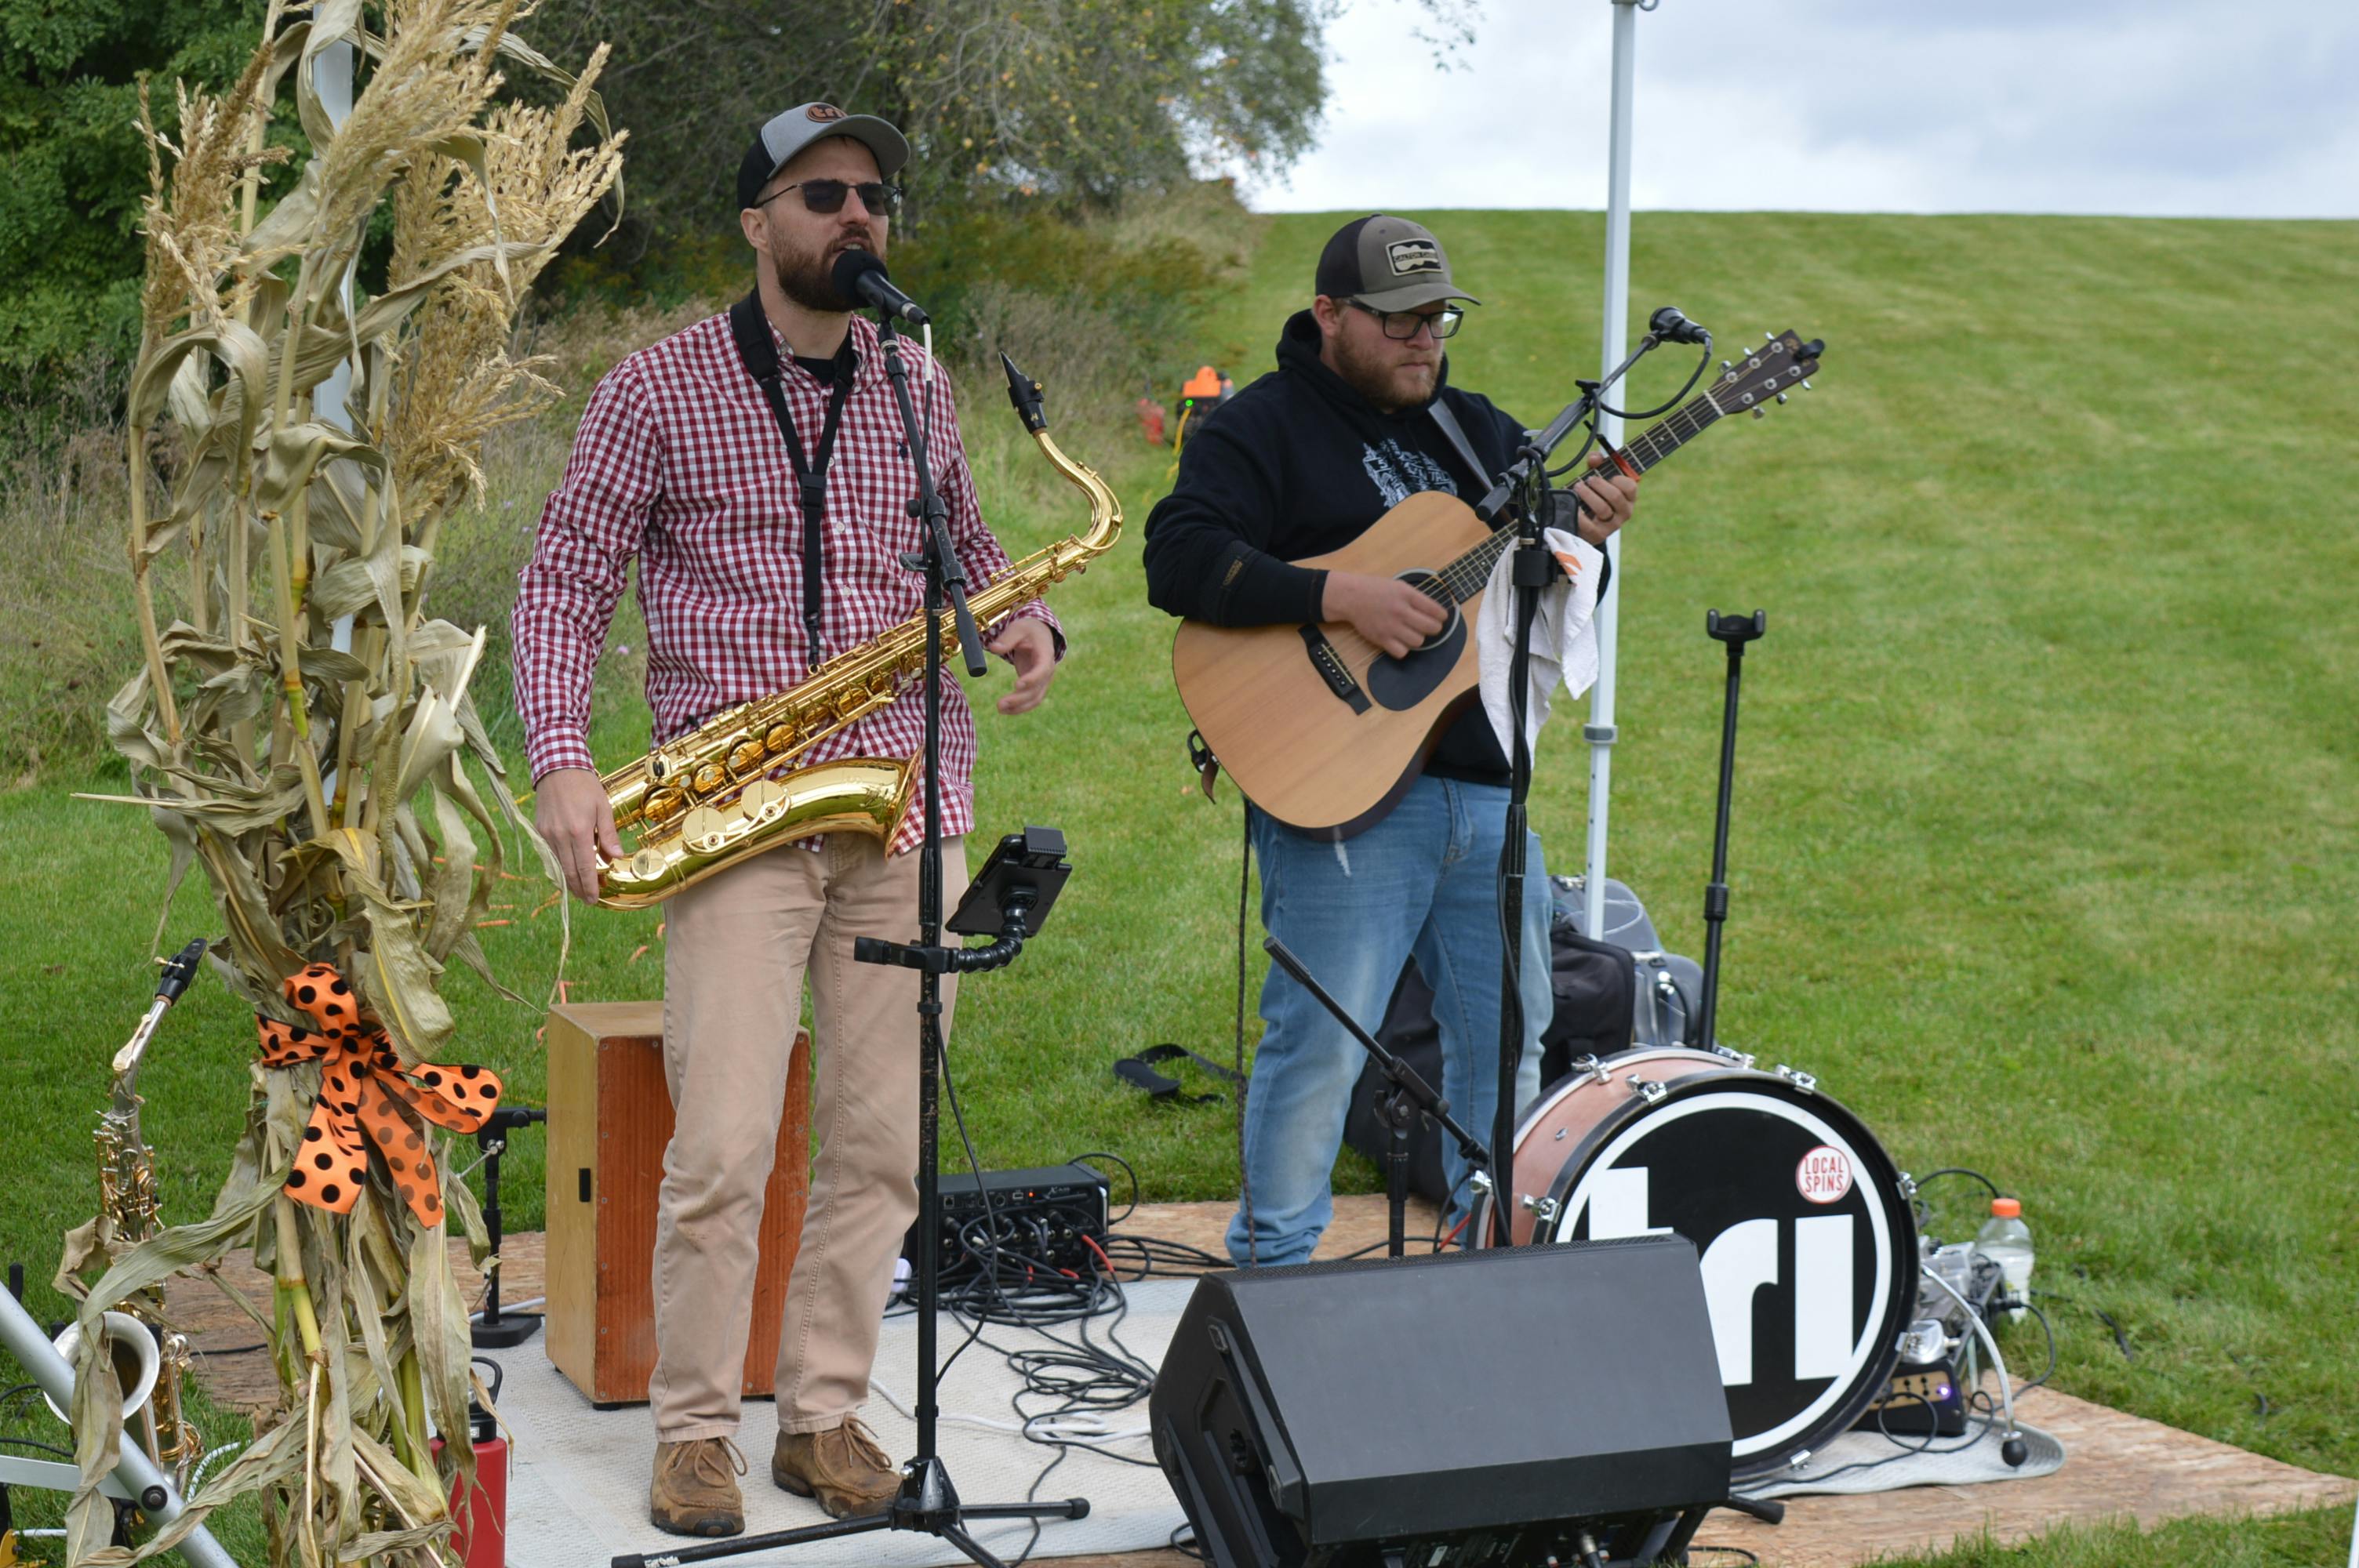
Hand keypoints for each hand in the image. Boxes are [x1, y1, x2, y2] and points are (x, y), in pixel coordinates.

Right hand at [534, 767, 621, 904]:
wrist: (557, 767)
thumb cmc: (585, 785)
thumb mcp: (603, 807)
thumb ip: (609, 834)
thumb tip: (616, 856)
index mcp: (579, 831)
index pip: (585, 867)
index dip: (589, 886)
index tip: (594, 899)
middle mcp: (560, 836)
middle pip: (569, 871)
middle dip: (579, 889)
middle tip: (588, 899)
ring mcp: (547, 834)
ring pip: (557, 865)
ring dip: (568, 880)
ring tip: (579, 889)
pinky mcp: (539, 830)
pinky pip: (549, 854)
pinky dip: (558, 865)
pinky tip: (567, 870)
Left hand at [986, 616, 1058, 713]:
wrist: (1039, 635)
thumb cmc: (1028, 630)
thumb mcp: (1018, 628)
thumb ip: (1007, 638)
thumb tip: (994, 648)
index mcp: (1046, 654)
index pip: (1042, 669)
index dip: (1031, 679)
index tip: (1017, 685)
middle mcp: (1047, 671)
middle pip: (1037, 689)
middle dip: (1019, 699)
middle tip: (1000, 704)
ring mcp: (1043, 680)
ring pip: (1034, 699)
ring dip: (1018, 707)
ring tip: (999, 709)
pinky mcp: (1036, 686)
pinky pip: (1030, 700)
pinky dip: (1019, 707)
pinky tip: (1004, 710)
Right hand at [1322, 570, 1447, 660]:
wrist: (1352, 597)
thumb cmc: (1376, 590)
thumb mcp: (1399, 586)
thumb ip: (1416, 597)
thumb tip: (1434, 611)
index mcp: (1407, 595)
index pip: (1435, 610)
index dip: (1442, 616)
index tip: (1441, 617)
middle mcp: (1401, 611)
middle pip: (1431, 628)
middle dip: (1434, 628)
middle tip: (1429, 626)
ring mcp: (1391, 627)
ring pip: (1418, 641)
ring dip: (1418, 638)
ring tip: (1412, 632)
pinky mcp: (1382, 639)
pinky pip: (1402, 652)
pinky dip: (1403, 648)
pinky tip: (1400, 641)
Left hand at [1564, 452, 1638, 546]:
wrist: (1584, 525)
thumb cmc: (1594, 496)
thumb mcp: (1597, 478)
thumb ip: (1597, 464)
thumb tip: (1594, 457)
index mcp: (1628, 498)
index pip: (1631, 487)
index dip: (1618, 479)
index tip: (1608, 476)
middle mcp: (1624, 513)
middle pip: (1615, 497)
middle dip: (1599, 485)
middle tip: (1588, 480)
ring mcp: (1612, 526)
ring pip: (1603, 509)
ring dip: (1587, 495)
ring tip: (1578, 488)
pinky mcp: (1598, 536)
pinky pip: (1588, 525)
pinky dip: (1579, 514)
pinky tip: (1573, 506)